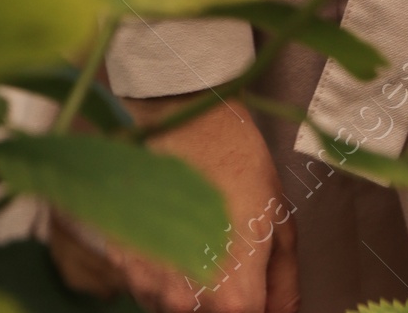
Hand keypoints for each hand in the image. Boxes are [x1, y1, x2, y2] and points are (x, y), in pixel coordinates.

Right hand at [47, 95, 299, 312]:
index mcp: (232, 295)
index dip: (258, 308)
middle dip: (226, 300)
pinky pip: (150, 290)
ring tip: (206, 242)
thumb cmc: (237, 160)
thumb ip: (283, 281)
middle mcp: (185, 302)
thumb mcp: (278, 218)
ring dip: (193, 291)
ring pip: (178, 308)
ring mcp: (149, 286)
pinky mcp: (124, 266)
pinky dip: (167, 275)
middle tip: (234, 259)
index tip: (259, 291)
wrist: (181, 115)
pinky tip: (179, 236)